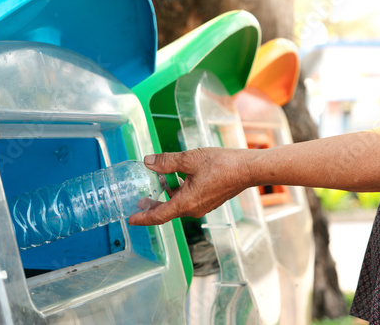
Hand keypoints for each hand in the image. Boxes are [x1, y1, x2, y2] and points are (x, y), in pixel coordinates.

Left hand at [127, 147, 250, 225]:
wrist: (248, 169)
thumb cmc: (222, 165)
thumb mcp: (190, 159)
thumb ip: (167, 162)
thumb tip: (148, 162)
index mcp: (186, 203)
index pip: (158, 216)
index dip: (142, 218)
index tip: (130, 220)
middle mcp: (194, 209)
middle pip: (167, 210)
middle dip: (152, 205)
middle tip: (139, 200)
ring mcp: (203, 205)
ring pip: (178, 203)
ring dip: (167, 194)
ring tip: (158, 180)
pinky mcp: (210, 199)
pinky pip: (189, 199)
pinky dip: (179, 191)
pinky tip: (178, 176)